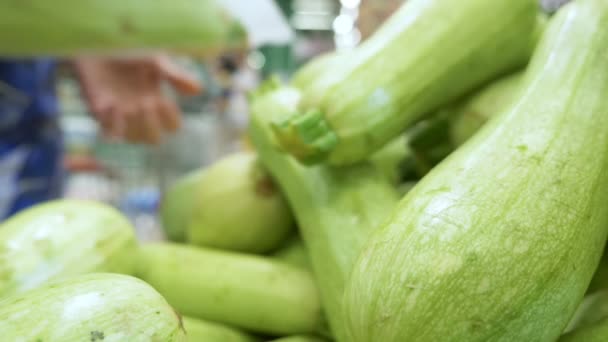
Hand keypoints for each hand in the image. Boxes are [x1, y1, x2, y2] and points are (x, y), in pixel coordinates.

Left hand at [74, 55, 201, 143]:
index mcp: (157, 100)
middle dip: (151, 126)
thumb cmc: (128, 48)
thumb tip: (199, 90)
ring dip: (132, 126)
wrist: (97, 41)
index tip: (165, 102)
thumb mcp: (156, 60)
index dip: (171, 120)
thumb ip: (176, 76)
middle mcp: (140, 110)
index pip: (172, 126)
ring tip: (127, 106)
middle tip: (144, 105)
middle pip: (153, 139)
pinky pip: (108, 131)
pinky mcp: (100, 109)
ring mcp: (120, 113)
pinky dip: (111, 122)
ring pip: (132, 139)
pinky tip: (111, 103)